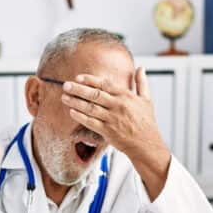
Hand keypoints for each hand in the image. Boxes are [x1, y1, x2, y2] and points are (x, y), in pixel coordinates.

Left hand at [61, 67, 170, 199]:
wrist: (146, 144)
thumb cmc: (146, 122)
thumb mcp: (147, 99)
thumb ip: (141, 82)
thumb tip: (141, 68)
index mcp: (125, 96)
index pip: (105, 84)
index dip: (90, 80)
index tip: (78, 77)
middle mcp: (117, 106)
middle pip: (94, 94)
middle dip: (78, 89)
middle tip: (66, 85)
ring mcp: (112, 119)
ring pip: (90, 108)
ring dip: (76, 102)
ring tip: (64, 97)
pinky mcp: (108, 131)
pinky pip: (91, 122)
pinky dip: (81, 117)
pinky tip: (71, 112)